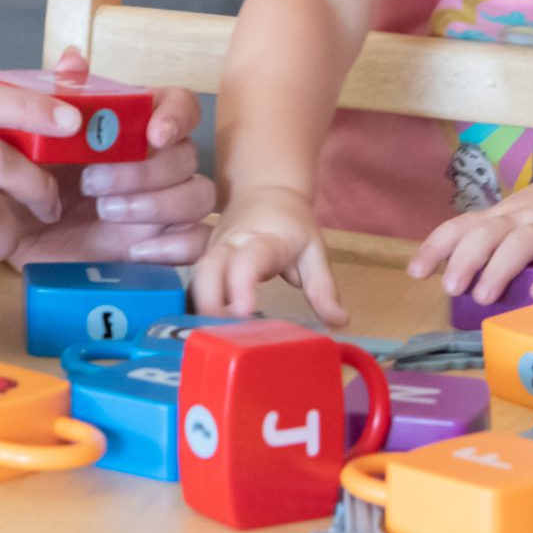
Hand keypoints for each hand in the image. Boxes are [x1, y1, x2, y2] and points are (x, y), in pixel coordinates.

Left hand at [7, 46, 212, 270]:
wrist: (13, 229)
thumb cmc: (29, 173)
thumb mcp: (33, 135)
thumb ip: (57, 96)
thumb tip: (73, 60)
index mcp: (136, 124)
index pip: (180, 105)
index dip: (177, 115)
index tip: (155, 134)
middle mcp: (159, 160)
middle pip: (188, 155)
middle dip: (144, 171)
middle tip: (92, 182)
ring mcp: (166, 203)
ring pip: (199, 196)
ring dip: (157, 204)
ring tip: (105, 211)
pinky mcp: (163, 243)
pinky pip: (198, 242)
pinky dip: (176, 246)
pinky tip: (138, 248)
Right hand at [191, 186, 343, 326]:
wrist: (265, 190)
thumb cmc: (292, 225)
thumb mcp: (314, 251)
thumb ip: (323, 288)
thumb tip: (338, 322)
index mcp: (261, 240)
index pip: (248, 259)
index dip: (242, 284)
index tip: (244, 311)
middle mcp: (230, 244)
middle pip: (208, 269)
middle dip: (209, 303)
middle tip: (223, 337)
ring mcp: (212, 252)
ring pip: (196, 278)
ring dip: (201, 310)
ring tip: (215, 342)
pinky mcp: (204, 261)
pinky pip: (194, 285)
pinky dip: (196, 308)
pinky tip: (205, 333)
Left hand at [408, 156, 532, 304]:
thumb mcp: (523, 218)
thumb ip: (504, 246)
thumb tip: (475, 286)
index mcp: (502, 216)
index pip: (460, 227)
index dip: (435, 247)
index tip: (415, 272)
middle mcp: (520, 218)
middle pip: (484, 234)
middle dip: (463, 260)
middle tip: (450, 288)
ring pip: (519, 243)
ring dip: (499, 269)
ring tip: (484, 297)